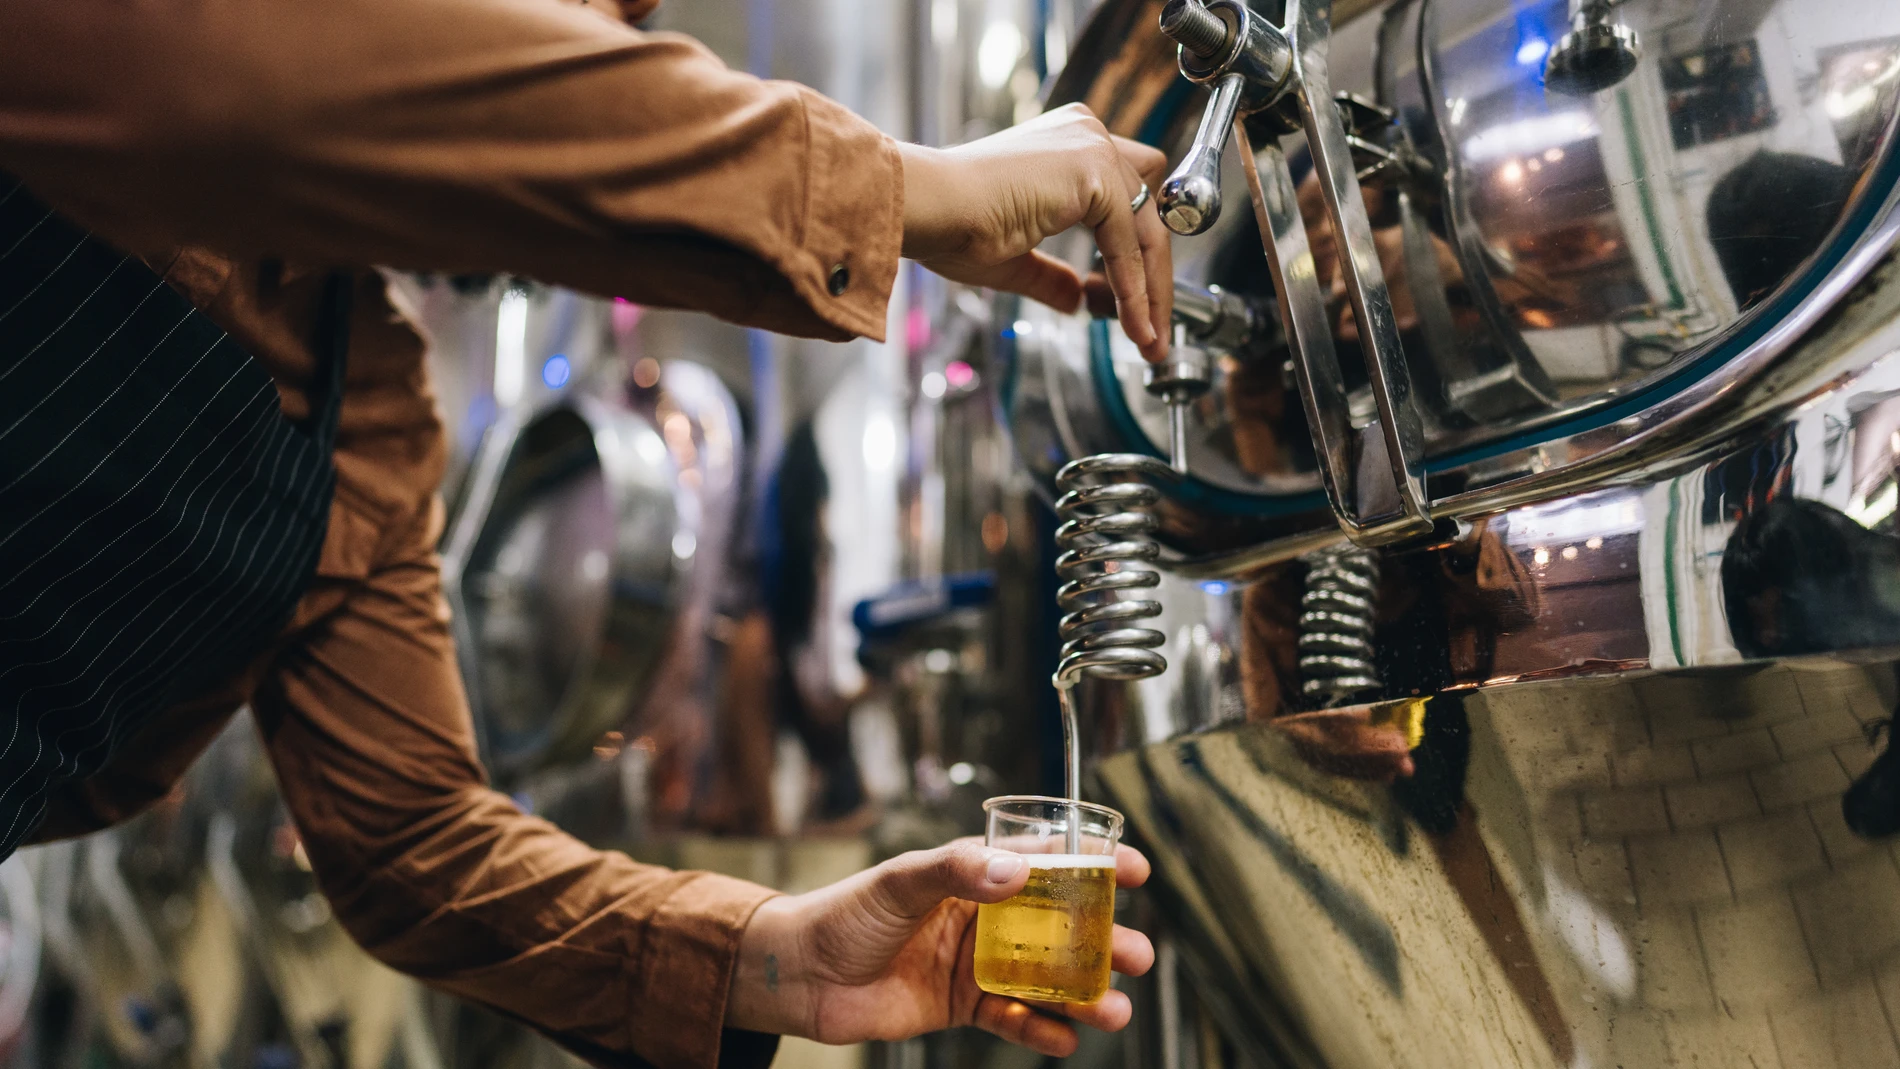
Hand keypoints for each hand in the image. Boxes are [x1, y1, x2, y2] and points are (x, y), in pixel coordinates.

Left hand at [725, 840, 1155, 1056]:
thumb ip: (954, 871)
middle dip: (1102, 941)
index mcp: (972, 874)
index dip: (1093, 864)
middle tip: (1137, 955)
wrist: (798, 975)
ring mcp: (975, 963)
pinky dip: (1039, 1030)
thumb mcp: (898, 882)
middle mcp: (982, 917)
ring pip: (1044, 978)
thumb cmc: (842, 914)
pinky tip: (1065, 1040)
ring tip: (1114, 1010)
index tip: (1136, 870)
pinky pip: (1012, 1019)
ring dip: (1082, 994)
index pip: (1044, 862)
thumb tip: (1015, 871)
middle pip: (1058, 927)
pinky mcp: (961, 1006)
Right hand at [900, 104, 1173, 361]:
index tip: (1134, 310)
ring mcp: (1092, 146)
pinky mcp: (1094, 169)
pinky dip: (1134, 286)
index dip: (1134, 256)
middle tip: (1154, 330)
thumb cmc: (950, 226)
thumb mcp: (1015, 260)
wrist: (927, 209)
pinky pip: (1129, 241)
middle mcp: (1085, 134)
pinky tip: (1130, 321)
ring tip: (1149, 339)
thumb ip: (1053, 277)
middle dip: (1155, 275)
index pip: (1125, 198)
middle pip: (1148, 210)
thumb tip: (1078, 301)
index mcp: (1066, 146)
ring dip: (1153, 288)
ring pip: (1149, 227)